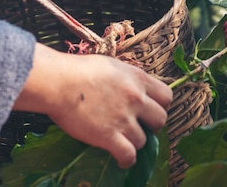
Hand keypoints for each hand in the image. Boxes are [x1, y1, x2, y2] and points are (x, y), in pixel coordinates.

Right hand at [14, 43, 172, 168]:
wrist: (60, 82)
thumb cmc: (79, 69)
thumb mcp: (112, 66)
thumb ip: (127, 78)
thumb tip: (131, 86)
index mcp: (138, 79)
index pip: (166, 96)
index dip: (160, 105)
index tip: (151, 109)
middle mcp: (136, 99)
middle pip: (161, 119)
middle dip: (152, 125)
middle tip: (140, 126)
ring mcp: (124, 119)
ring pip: (144, 140)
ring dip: (135, 142)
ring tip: (124, 141)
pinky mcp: (109, 136)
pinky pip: (129, 155)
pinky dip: (127, 160)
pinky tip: (122, 160)